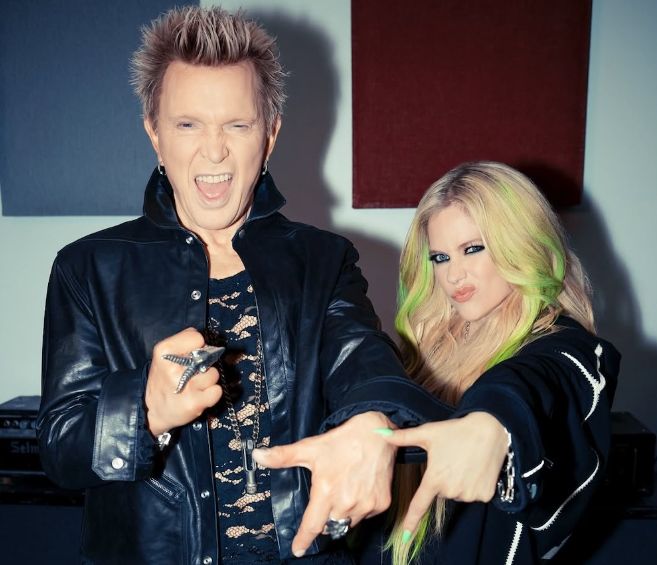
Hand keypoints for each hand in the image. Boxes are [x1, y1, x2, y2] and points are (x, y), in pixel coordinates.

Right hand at [145, 328, 222, 435]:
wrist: (151, 410)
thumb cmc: (163, 379)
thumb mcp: (164, 355)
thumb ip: (184, 342)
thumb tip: (205, 340)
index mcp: (165, 351)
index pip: (197, 338)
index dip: (197, 347)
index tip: (189, 356)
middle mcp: (174, 369)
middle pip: (208, 356)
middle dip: (203, 364)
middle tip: (190, 374)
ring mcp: (185, 387)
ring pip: (214, 374)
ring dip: (207, 380)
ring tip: (194, 386)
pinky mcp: (194, 403)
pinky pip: (217, 391)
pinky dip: (212, 393)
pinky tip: (200, 396)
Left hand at [252, 411, 396, 556]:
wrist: (377, 433)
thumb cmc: (342, 441)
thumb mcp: (310, 448)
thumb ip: (283, 456)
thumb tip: (258, 455)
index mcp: (326, 490)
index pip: (312, 525)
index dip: (303, 540)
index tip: (297, 549)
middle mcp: (346, 502)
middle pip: (330, 525)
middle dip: (324, 518)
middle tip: (327, 497)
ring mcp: (366, 504)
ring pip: (348, 522)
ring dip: (342, 514)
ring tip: (344, 490)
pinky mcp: (381, 504)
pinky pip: (365, 516)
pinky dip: (360, 508)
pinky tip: (359, 489)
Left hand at [379, 412, 507, 535]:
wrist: (489, 430)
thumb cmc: (455, 431)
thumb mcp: (428, 433)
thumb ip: (403, 437)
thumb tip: (379, 433)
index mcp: (435, 479)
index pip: (419, 505)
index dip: (411, 522)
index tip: (404, 537)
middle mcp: (451, 491)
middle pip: (440, 492)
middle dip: (442, 479)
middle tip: (450, 460)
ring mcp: (469, 495)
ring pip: (456, 494)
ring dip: (457, 482)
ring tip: (464, 461)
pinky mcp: (484, 495)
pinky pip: (473, 494)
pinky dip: (473, 484)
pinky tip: (476, 468)